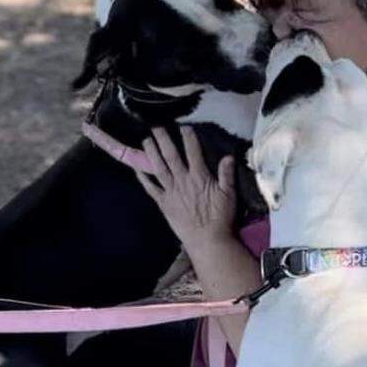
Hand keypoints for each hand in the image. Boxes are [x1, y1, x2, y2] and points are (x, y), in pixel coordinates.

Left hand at [135, 126, 236, 254]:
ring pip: (158, 168)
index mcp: (199, 177)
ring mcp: (170, 191)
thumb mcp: (229, 195)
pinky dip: (143, 178)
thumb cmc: (220, 217)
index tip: (184, 126)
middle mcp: (182, 180)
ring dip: (151, 152)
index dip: (188, 137)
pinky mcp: (163, 203)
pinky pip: (150, 188)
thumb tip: (228, 156)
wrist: (207, 240)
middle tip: (156, 126)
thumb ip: (227, 174)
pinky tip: (137, 168)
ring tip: (146, 140)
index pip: (193, 151)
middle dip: (163, 139)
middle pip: (171, 155)